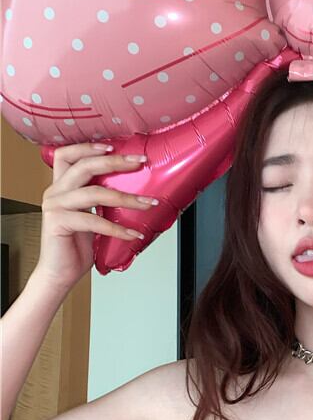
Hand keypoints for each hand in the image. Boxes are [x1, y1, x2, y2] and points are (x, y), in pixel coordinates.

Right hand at [36, 142, 151, 290]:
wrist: (59, 273)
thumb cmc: (75, 246)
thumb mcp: (89, 216)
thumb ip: (99, 201)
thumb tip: (132, 190)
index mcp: (61, 187)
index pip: (66, 155)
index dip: (88, 147)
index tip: (113, 146)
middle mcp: (55, 192)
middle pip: (84, 166)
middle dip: (115, 162)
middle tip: (140, 162)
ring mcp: (55, 206)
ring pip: (95, 192)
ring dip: (127, 198)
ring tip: (148, 204)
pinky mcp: (58, 222)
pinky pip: (95, 221)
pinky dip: (118, 228)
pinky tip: (134, 234)